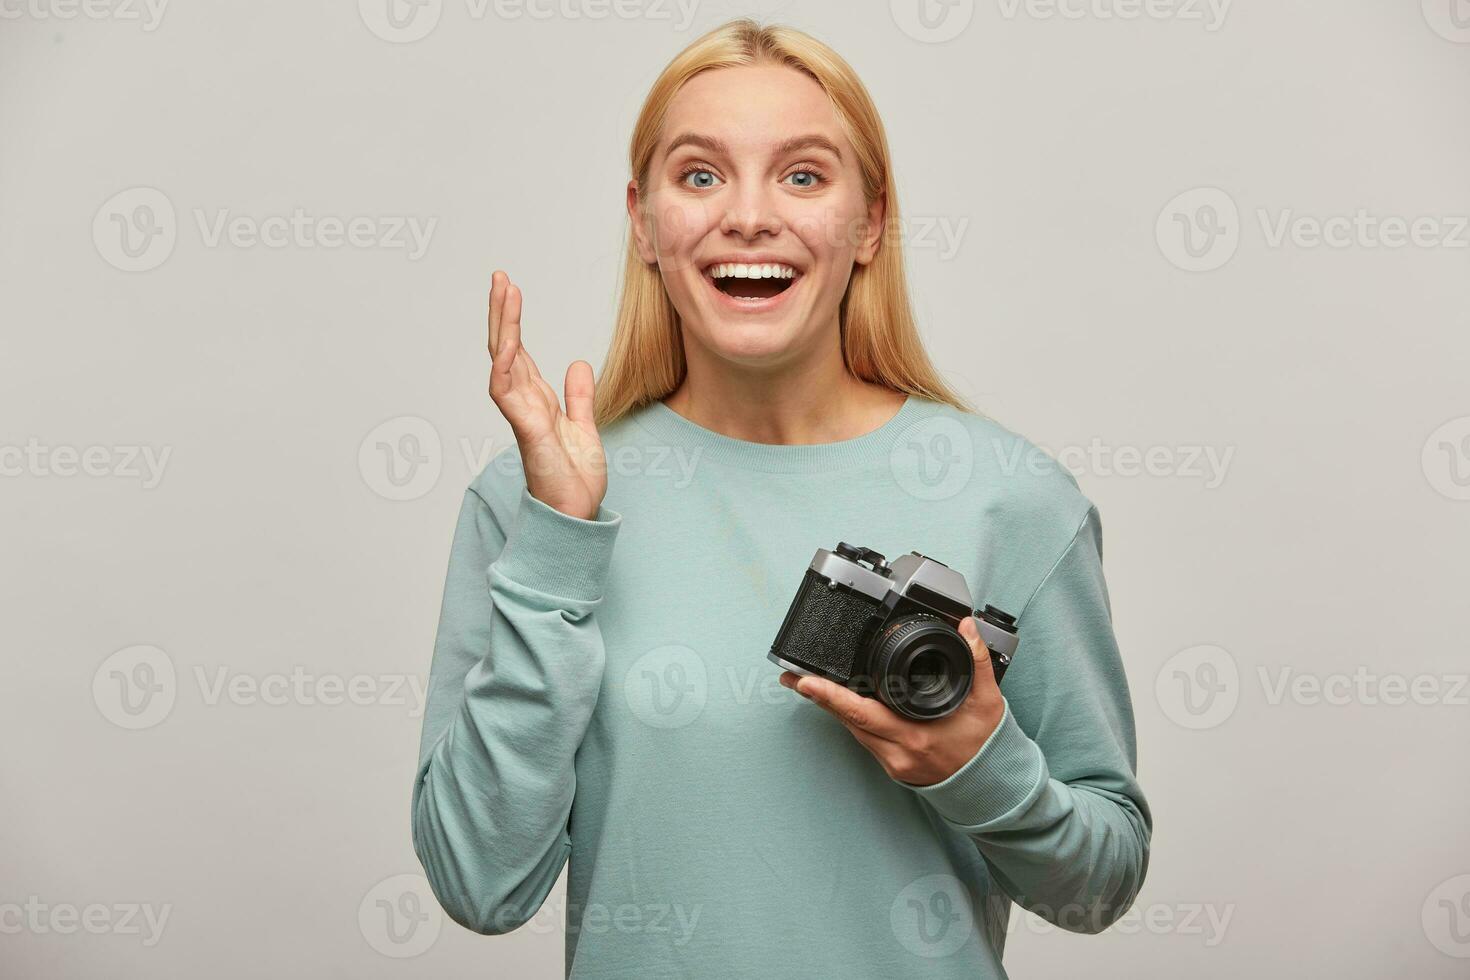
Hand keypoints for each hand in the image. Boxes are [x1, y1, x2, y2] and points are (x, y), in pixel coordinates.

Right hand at [487, 270, 605, 520]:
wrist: (576, 515)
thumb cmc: (574, 480)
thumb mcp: (584, 427)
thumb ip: (578, 396)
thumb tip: (577, 363)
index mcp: (536, 400)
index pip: (519, 352)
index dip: (513, 320)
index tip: (511, 288)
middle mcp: (523, 404)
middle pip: (505, 349)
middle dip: (501, 313)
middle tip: (499, 277)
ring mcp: (521, 415)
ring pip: (502, 363)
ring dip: (501, 327)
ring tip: (503, 293)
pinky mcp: (528, 431)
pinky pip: (508, 395)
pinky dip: (505, 367)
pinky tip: (507, 342)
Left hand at [779, 616, 1005, 786]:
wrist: (992, 788)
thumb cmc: (988, 747)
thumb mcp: (988, 701)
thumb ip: (977, 661)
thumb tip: (966, 628)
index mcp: (917, 735)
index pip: (863, 713)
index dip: (831, 696)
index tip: (806, 681)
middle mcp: (899, 752)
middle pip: (848, 721)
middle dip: (819, 697)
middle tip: (794, 677)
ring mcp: (893, 762)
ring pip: (853, 730)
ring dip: (832, 707)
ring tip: (809, 684)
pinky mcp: (892, 766)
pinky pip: (864, 738)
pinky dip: (852, 719)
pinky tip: (842, 704)